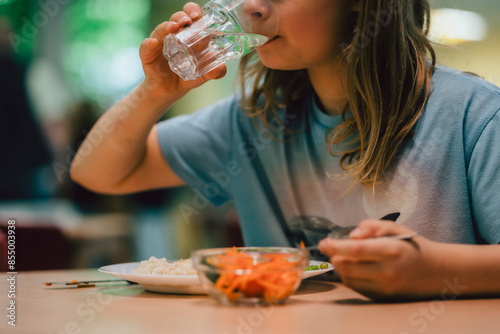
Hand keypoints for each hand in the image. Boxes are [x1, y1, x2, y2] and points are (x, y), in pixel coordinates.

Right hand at [139, 2, 226, 97]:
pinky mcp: (148, 55)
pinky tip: (153, 43)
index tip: (199, 15)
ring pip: (161, 29)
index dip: (194, 12)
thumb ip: (212, 72)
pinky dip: (148, 44)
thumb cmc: (186, 76)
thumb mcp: (201, 75)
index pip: (191, 17)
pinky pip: (146, 47)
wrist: (169, 91)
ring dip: (167, 26)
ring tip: (173, 27)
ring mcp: (160, 43)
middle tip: (187, 21)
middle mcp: (173, 35)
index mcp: (188, 36)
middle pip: (176, 19)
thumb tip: (221, 69)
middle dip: (182, 16)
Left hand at [318, 219, 443, 300]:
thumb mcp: (396, 228)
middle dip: (334, 256)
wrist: (436, 272)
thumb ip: (372, 226)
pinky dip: (349, 277)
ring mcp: (384, 288)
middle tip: (333, 248)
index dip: (335, 246)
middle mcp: (387, 272)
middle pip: (347, 266)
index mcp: (391, 251)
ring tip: (344, 256)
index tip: (324, 242)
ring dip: (340, 267)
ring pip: (348, 279)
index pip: (355, 250)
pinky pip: (356, 288)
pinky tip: (354, 268)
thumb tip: (351, 235)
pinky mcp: (382, 298)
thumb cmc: (412, 246)